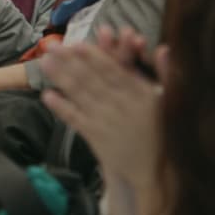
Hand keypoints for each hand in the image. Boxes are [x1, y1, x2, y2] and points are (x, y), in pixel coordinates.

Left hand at [40, 38, 162, 188]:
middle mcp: (121, 105)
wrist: (153, 170)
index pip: (114, 71)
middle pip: (91, 79)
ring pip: (80, 95)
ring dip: (60, 78)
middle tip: (51, 46)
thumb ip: (166, 73)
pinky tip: (47, 95)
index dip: (94, 57)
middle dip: (69, 62)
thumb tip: (162, 48)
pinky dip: (61, 107)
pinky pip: (75, 119)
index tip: (77, 44)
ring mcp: (106, 121)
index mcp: (140, 93)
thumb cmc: (160, 130)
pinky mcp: (95, 136)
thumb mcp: (168, 99)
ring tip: (45, 63)